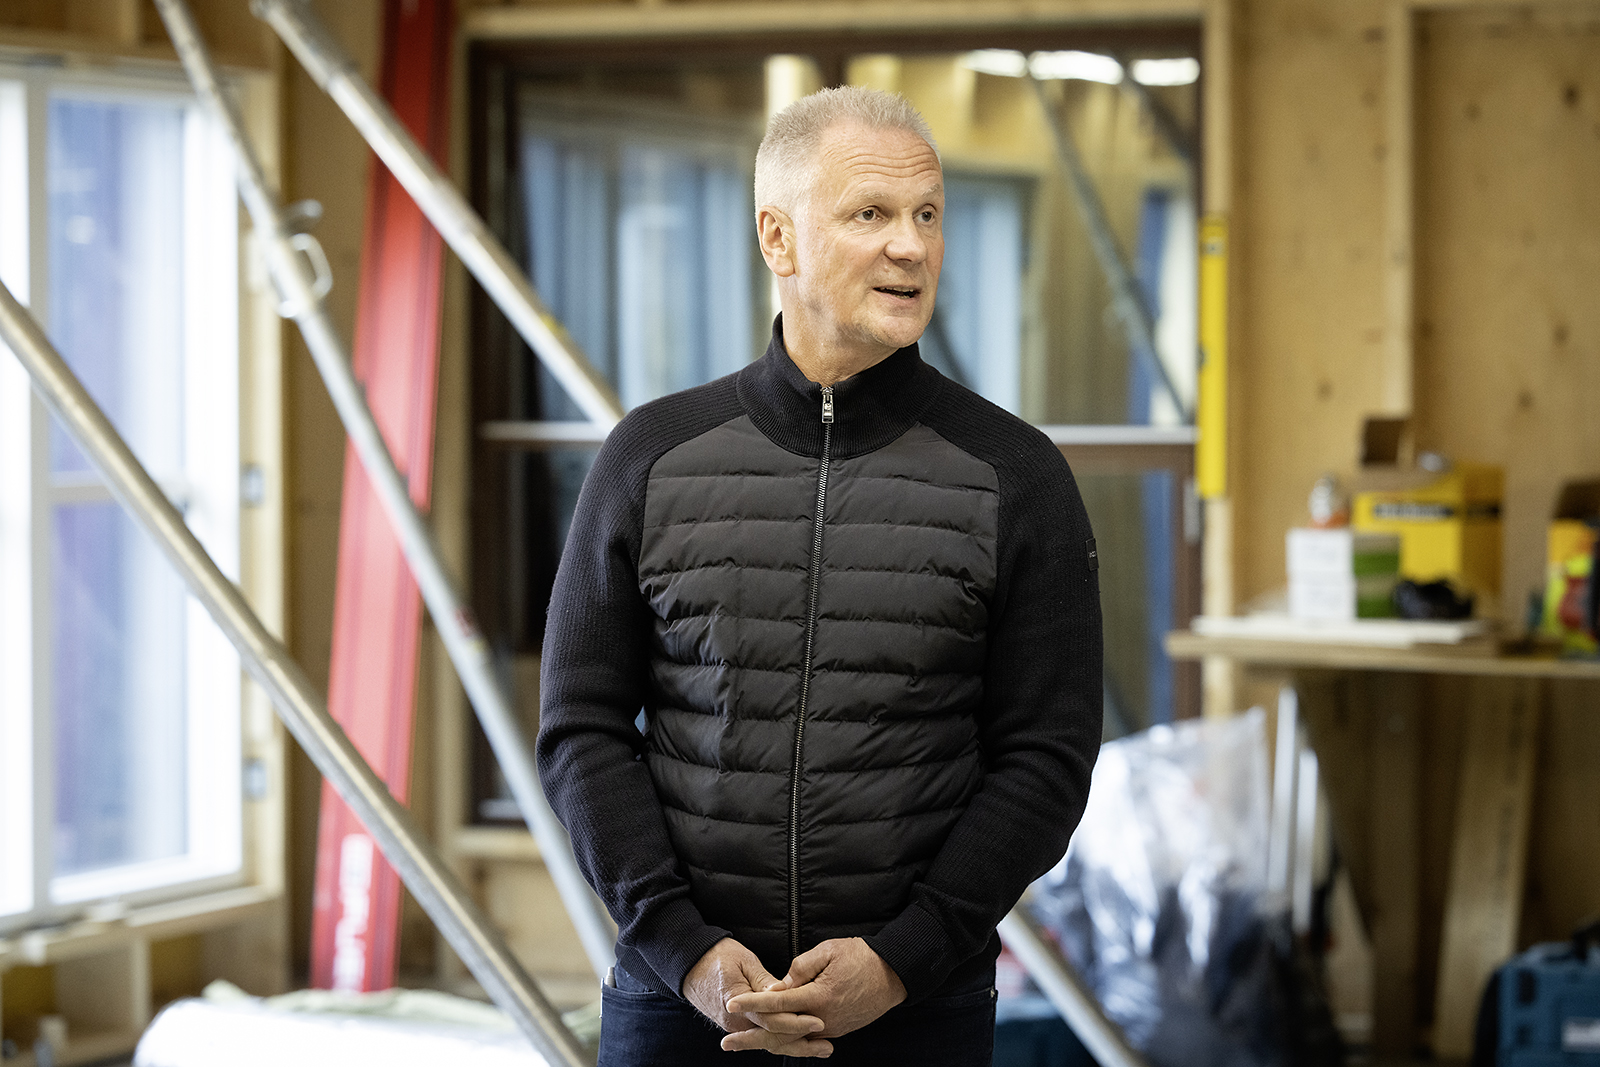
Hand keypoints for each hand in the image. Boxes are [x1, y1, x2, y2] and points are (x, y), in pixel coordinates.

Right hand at [682, 938, 831, 1056]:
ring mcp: (735, 1027)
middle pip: (773, 1038)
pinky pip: (763, 1036)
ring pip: (769, 1042)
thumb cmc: (717, 956)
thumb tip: (783, 991)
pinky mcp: (737, 1026)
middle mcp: (736, 1023)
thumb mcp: (743, 961)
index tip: (819, 1021)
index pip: (772, 1021)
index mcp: (737, 1006)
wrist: (689, 962)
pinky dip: (782, 1041)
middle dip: (801, 1043)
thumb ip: (764, 981)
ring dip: (795, 1047)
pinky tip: (799, 1043)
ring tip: (821, 1049)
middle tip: (828, 1046)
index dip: (797, 1022)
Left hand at [724, 937, 906, 1041]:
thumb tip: (780, 986)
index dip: (752, 1004)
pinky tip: (772, 1041)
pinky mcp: (838, 1030)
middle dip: (751, 1039)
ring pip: (793, 1040)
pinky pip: (807, 1039)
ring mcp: (831, 1028)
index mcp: (818, 997)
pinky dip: (788, 1041)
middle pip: (780, 1034)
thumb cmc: (861, 957)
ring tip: (743, 1044)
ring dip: (767, 1043)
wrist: (893, 975)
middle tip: (726, 1042)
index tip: (731, 1005)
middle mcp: (823, 1019)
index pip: (777, 1004)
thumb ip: (802, 966)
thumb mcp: (829, 951)